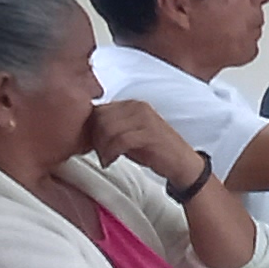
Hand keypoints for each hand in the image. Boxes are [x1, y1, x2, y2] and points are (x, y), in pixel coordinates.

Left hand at [84, 101, 204, 191]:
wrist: (181, 163)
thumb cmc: (154, 150)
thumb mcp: (130, 133)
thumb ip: (112, 126)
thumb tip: (87, 129)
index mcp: (132, 104)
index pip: (99, 109)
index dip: (91, 128)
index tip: (93, 144)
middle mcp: (138, 107)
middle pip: (100, 117)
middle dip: (94, 138)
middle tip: (99, 152)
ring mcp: (144, 119)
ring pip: (107, 128)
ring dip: (101, 147)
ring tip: (105, 158)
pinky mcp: (148, 133)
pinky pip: (119, 140)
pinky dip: (110, 153)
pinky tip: (111, 161)